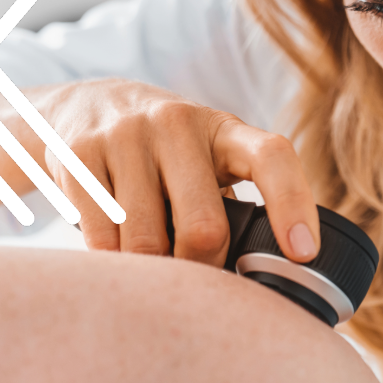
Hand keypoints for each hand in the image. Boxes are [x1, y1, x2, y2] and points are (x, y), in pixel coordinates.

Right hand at [37, 78, 318, 265]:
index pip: (272, 158)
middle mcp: (177, 124)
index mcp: (223, 130)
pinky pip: (101, 237)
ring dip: (152, 270)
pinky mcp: (79, 155)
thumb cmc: (168, 150)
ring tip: (153, 261)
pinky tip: (117, 250)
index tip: (303, 254)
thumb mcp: (209, 158)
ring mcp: (125, 136)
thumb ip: (237, 201)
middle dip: (203, 267)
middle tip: (197, 276)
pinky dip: (113, 260)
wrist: (87, 105)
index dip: (293, 205)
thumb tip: (263, 277)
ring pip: (146, 242)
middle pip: (204, 226)